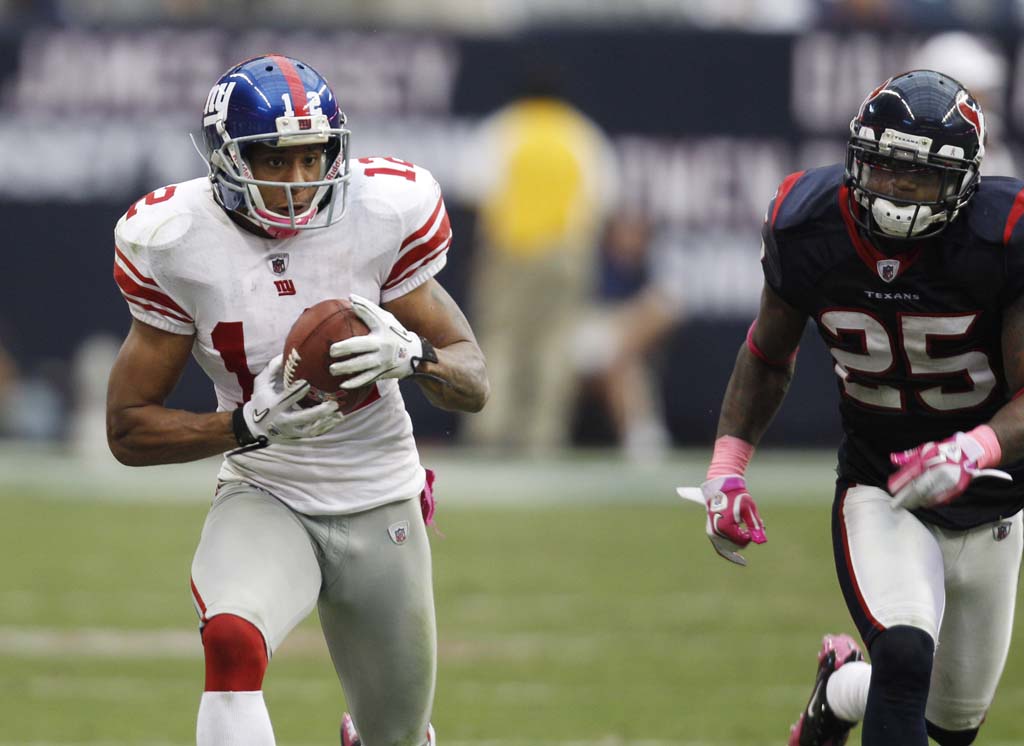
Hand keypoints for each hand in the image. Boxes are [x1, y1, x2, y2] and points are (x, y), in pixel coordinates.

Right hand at [242, 355, 342, 443]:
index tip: (307, 383)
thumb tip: (284, 354)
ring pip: (310, 430)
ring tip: (339, 414)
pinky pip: (314, 434)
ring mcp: (291, 430)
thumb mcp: (261, 383)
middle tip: (333, 404)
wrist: (255, 427)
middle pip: (302, 418)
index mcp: (274, 405)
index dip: (296, 392)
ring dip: (326, 423)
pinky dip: (326, 427)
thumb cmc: (261, 400)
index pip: (286, 399)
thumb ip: (272, 369)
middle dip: (318, 412)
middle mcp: (283, 420)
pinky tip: (337, 419)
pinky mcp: (297, 436)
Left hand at [329, 294, 423, 388]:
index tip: (342, 326)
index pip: (369, 322)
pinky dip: (355, 383)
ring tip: (332, 369)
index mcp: (382, 333)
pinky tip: (343, 384)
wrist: (414, 354)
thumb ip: (368, 309)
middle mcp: (383, 347)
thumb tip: (350, 298)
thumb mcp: (386, 319)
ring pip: (362, 366)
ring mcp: (382, 362)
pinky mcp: (382, 373)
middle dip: (345, 350)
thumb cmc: (395, 333)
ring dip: (346, 368)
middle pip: (361, 348)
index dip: (356, 322)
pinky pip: (367, 379)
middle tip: (331, 352)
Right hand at [677, 475, 766, 565]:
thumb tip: (762, 540)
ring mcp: (712, 533)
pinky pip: (720, 549)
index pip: (742, 542)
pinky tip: (739, 559)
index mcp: (724, 528)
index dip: (751, 536)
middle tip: (752, 529)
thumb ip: (755, 526)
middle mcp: (716, 533)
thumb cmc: (736, 497)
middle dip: (745, 540)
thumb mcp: (749, 509)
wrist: (722, 488)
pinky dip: (728, 553)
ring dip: (738, 544)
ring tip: (746, 534)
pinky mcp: (711, 532)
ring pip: (728, 549)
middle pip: (735, 547)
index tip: (755, 526)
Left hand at [888, 432, 1011, 509]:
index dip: (900, 483)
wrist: (969, 453)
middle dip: (906, 497)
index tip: (891, 490)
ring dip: (916, 501)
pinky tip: (922, 503)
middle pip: (918, 488)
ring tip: (907, 504)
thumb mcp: (925, 449)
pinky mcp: (957, 489)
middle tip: (897, 503)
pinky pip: (941, 499)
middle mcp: (939, 471)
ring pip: (929, 495)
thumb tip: (893, 459)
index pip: (911, 474)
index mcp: (930, 460)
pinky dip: (930, 502)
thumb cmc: (944, 451)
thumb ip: (909, 456)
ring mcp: (949, 481)